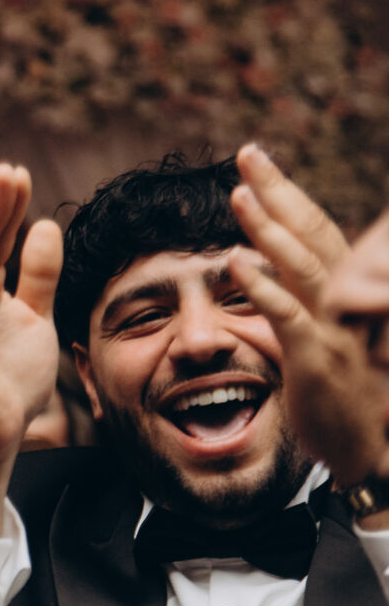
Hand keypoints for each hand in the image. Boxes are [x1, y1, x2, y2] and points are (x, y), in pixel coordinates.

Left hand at [227, 144, 386, 487]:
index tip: (257, 162)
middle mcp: (342, 305)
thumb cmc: (343, 400)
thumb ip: (300, 303)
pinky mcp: (318, 361)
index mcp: (341, 296)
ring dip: (269, 229)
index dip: (290, 195)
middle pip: (312, 235)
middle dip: (279, 191)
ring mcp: (333, 331)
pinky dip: (263, 288)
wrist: (368, 454)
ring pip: (302, 268)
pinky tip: (236, 262)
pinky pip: (289, 318)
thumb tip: (269, 266)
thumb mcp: (322, 341)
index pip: (316, 232)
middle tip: (247, 152)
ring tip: (238, 195)